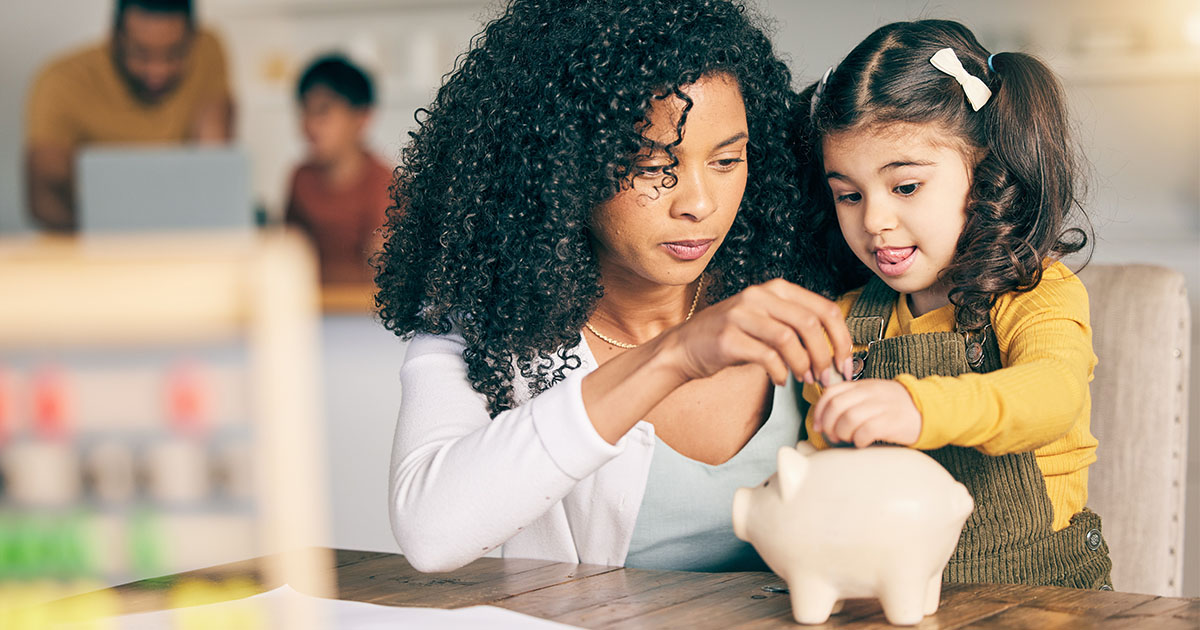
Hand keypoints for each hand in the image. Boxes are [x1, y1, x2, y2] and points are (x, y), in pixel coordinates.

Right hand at [662, 278, 851, 386]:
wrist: (684, 347)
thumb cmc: (733, 337)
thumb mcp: (766, 320)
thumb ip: (797, 325)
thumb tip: (836, 350)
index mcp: (775, 289)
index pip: (824, 309)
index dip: (841, 339)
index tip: (845, 363)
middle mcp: (759, 296)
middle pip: (810, 323)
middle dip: (825, 355)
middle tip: (826, 378)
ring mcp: (741, 315)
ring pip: (789, 339)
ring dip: (804, 366)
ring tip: (804, 380)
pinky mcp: (728, 338)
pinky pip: (767, 357)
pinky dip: (780, 373)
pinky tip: (779, 380)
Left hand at [813, 379, 921, 447]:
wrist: (928, 409)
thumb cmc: (896, 407)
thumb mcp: (872, 395)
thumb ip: (851, 400)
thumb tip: (825, 418)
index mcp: (862, 386)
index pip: (831, 393)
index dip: (819, 411)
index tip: (818, 425)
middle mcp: (870, 393)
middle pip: (836, 406)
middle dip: (828, 425)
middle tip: (832, 436)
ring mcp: (881, 406)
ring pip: (848, 419)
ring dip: (842, 433)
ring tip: (848, 439)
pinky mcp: (891, 422)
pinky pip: (866, 431)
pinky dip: (859, 440)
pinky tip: (862, 442)